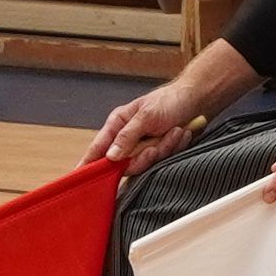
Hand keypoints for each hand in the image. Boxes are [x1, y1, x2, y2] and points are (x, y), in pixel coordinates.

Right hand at [94, 77, 226, 164]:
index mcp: (117, 124)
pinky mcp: (158, 151)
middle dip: (146, 156)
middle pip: (126, 163)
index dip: (88, 163)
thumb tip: (110, 156)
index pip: (98, 148)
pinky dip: (174, 147)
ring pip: (147, 163)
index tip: (79, 176)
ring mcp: (143, 146)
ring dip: (164, 147)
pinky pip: (163, 160)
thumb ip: (127, 136)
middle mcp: (127, 138)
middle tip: (156, 146)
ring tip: (174, 131)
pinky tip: (180, 133)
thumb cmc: (169, 101)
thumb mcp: (146, 116)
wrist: (196, 99)